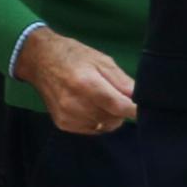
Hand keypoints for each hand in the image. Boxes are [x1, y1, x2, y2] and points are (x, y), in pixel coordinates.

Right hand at [14, 28, 138, 133]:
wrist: (40, 61)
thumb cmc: (75, 57)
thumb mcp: (103, 61)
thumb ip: (123, 81)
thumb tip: (141, 97)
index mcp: (87, 84)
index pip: (119, 106)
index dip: (135, 110)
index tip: (146, 109)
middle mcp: (76, 103)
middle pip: (114, 118)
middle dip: (121, 110)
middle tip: (116, 95)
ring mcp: (68, 116)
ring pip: (105, 126)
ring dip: (110, 116)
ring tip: (100, 98)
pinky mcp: (63, 124)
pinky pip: (93, 129)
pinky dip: (97, 121)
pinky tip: (90, 106)